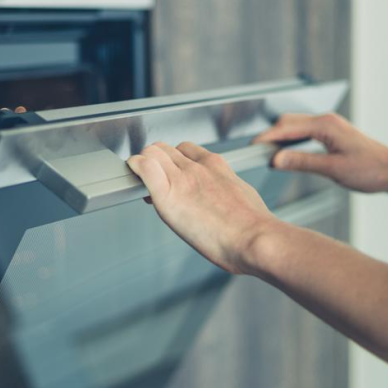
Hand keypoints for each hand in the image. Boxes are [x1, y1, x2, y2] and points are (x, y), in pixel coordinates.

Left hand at [127, 142, 278, 274]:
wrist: (253, 238)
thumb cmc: (252, 226)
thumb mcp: (243, 195)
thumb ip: (226, 190)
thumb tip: (222, 199)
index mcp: (216, 166)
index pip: (185, 149)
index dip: (174, 160)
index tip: (171, 173)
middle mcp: (197, 168)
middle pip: (165, 150)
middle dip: (156, 161)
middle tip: (154, 180)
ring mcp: (182, 179)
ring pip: (152, 154)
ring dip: (144, 164)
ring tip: (143, 182)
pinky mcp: (168, 195)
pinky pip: (144, 167)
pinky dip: (135, 166)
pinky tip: (133, 174)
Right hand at [254, 113, 387, 193]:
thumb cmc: (372, 170)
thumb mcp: (333, 169)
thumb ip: (302, 162)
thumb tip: (276, 159)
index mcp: (326, 125)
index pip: (286, 127)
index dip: (266, 137)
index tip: (251, 147)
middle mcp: (327, 121)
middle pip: (288, 122)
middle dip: (269, 135)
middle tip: (254, 151)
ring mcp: (330, 126)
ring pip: (296, 126)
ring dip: (281, 137)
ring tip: (267, 152)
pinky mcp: (333, 134)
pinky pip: (305, 132)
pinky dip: (292, 140)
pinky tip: (288, 152)